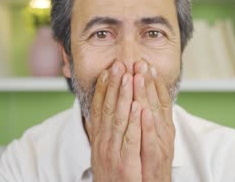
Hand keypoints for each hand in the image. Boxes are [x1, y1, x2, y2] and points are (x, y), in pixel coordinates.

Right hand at [87, 61, 142, 181]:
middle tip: (118, 64)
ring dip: (124, 96)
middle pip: (108, 109)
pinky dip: (135, 122)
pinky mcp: (126, 165)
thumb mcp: (102, 154)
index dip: (102, 89)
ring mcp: (114, 154)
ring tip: (129, 76)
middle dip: (113, 85)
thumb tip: (96, 116)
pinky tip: (138, 106)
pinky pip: (131, 139)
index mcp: (99, 140)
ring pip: (119, 119)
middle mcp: (103, 144)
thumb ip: (101, 134)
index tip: (107, 71)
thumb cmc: (113, 178)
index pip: (99, 109)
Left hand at [134, 60, 174, 181]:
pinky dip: (148, 125)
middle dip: (148, 81)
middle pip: (156, 103)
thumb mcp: (151, 139)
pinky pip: (151, 140)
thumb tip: (140, 102)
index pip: (159, 100)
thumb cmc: (151, 164)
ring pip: (153, 116)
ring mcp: (161, 145)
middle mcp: (164, 133)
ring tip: (139, 76)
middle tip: (141, 62)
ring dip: (146, 95)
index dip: (153, 82)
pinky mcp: (156, 159)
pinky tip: (143, 110)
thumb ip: (148, 121)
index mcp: (162, 127)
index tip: (146, 64)